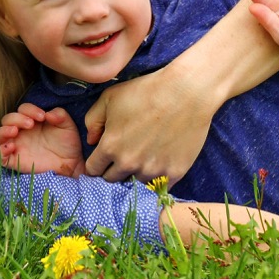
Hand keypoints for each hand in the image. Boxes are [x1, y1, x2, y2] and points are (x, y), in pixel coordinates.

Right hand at [0, 103, 85, 176]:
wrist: (71, 163)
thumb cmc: (67, 143)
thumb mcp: (67, 125)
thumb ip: (60, 115)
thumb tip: (48, 114)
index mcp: (31, 120)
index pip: (22, 109)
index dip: (30, 110)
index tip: (42, 116)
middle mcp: (21, 132)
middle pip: (7, 119)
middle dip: (16, 118)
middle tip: (30, 124)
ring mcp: (16, 146)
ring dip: (4, 131)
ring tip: (15, 131)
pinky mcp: (15, 161)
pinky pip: (0, 156)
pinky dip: (1, 150)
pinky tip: (11, 146)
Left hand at [84, 69, 213, 183]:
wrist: (186, 92)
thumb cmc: (145, 91)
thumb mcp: (109, 98)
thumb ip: (93, 120)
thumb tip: (92, 141)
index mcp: (110, 147)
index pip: (93, 169)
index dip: (96, 164)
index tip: (103, 160)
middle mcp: (128, 163)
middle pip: (112, 180)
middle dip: (113, 171)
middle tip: (122, 158)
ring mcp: (152, 170)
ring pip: (135, 184)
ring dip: (135, 175)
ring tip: (142, 159)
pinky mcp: (173, 173)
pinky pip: (159, 187)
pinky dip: (156, 179)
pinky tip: (158, 165)